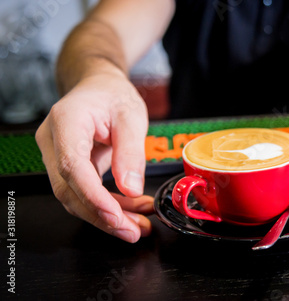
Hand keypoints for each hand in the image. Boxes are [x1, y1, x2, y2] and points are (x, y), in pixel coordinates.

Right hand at [36, 72, 152, 242]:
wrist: (99, 87)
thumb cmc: (112, 95)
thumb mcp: (131, 116)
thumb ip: (131, 152)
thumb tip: (131, 188)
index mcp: (66, 122)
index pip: (72, 167)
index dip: (92, 196)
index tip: (115, 214)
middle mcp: (53, 141)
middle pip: (70, 190)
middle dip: (102, 216)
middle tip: (133, 231)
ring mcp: (57, 156)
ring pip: (76, 197)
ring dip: (108, 216)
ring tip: (138, 226)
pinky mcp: (68, 168)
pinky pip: (85, 193)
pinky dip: (109, 205)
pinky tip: (132, 211)